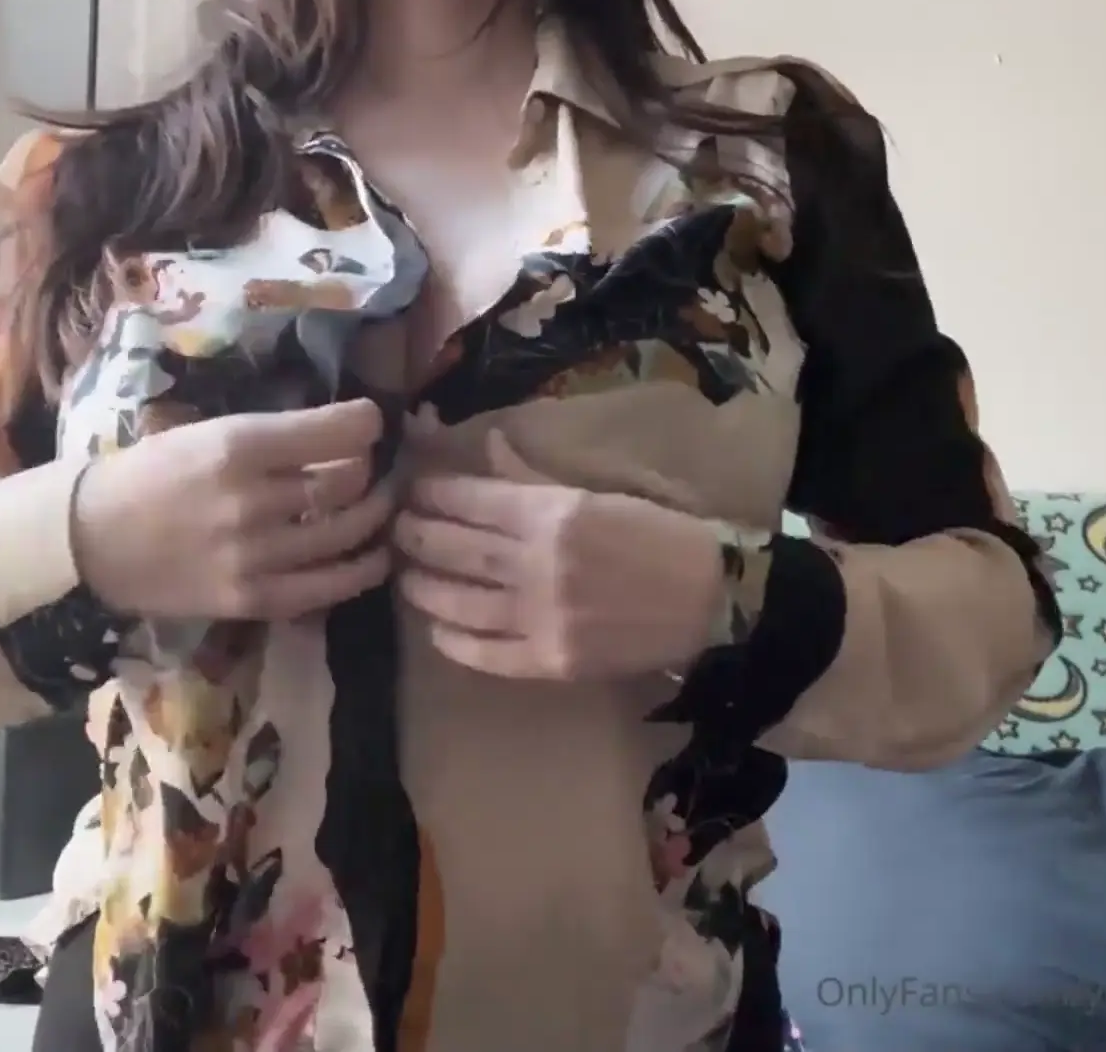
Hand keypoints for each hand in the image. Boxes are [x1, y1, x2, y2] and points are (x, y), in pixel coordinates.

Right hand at [73, 399, 393, 621]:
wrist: (91, 539)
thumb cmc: (149, 475)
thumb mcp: (205, 433)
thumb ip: (270, 436)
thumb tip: (339, 431)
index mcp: (237, 446)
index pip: (335, 432)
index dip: (367, 423)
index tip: (371, 423)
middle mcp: (252, 499)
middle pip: (347, 482)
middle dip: (373, 469)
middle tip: (377, 466)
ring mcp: (254, 555)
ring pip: (346, 532)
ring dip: (374, 515)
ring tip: (380, 504)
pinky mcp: (253, 599)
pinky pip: (328, 587)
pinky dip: (363, 570)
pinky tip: (377, 556)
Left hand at [394, 430, 724, 680]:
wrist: (709, 600)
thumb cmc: (657, 536)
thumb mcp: (598, 494)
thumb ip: (534, 479)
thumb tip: (487, 445)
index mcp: (552, 515)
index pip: (469, 500)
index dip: (433, 494)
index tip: (414, 490)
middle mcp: (537, 565)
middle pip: (454, 549)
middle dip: (416, 536)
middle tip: (396, 530)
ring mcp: (542, 617)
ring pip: (459, 602)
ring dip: (424, 588)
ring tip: (406, 578)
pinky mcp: (551, 661)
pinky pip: (487, 654)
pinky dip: (456, 642)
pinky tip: (438, 631)